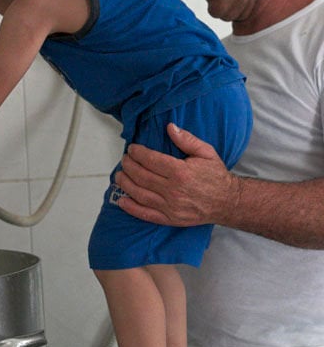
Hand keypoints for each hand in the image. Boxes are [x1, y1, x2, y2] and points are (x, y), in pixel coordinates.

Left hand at [115, 123, 237, 225]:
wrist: (228, 202)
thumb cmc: (216, 176)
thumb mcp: (206, 152)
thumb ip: (187, 139)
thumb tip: (170, 127)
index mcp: (180, 172)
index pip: (150, 160)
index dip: (137, 153)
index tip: (132, 149)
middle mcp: (173, 190)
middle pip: (142, 176)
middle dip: (129, 166)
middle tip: (124, 160)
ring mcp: (170, 207)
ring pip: (140, 194)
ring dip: (125, 184)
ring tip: (119, 175)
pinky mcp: (170, 219)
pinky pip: (146, 215)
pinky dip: (132, 208)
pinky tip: (122, 201)